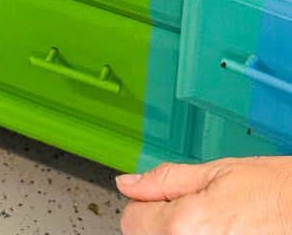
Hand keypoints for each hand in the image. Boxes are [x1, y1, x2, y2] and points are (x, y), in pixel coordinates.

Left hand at [118, 157, 291, 234]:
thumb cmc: (271, 190)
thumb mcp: (215, 171)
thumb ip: (165, 180)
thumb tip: (128, 183)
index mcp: (181, 224)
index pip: (131, 220)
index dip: (145, 202)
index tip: (163, 195)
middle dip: (162, 220)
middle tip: (196, 206)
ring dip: (181, 233)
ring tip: (214, 221)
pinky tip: (224, 232)